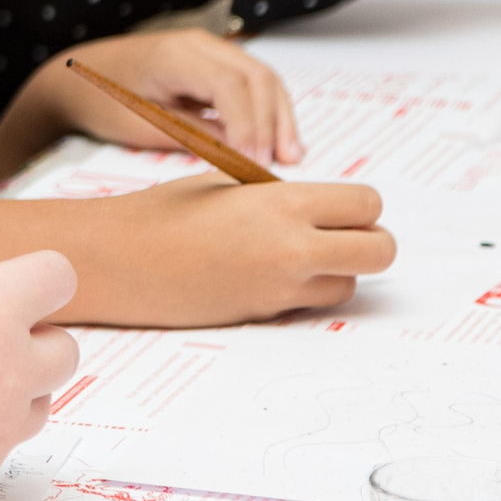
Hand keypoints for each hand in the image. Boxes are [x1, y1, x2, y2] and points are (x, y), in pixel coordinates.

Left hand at [51, 30, 301, 164]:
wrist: (77, 76)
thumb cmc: (101, 101)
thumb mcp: (143, 126)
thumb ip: (195, 136)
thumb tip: (244, 153)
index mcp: (175, 56)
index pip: (231, 86)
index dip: (249, 126)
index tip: (254, 161)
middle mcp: (199, 43)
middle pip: (257, 77)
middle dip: (273, 122)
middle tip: (279, 163)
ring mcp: (208, 48)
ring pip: (262, 77)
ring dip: (278, 117)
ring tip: (288, 156)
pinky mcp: (212, 61)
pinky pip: (250, 82)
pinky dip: (266, 110)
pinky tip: (274, 140)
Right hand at [73, 175, 391, 326]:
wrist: (120, 260)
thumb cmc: (165, 212)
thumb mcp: (227, 185)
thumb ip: (281, 197)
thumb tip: (320, 209)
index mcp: (283, 203)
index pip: (368, 204)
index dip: (359, 204)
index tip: (338, 204)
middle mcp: (292, 249)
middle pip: (380, 252)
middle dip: (369, 241)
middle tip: (340, 233)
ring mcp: (281, 289)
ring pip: (350, 285)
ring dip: (337, 270)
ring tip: (295, 255)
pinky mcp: (265, 316)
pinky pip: (310, 304)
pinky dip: (303, 290)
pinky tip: (266, 273)